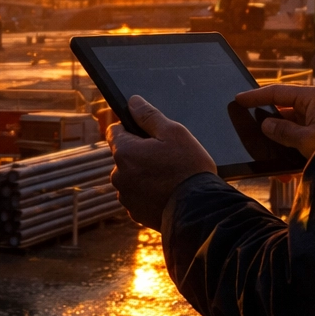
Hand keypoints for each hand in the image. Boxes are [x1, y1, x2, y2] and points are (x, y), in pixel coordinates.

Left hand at [107, 95, 215, 229]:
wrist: (200, 209)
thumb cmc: (189, 168)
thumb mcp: (174, 132)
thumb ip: (149, 115)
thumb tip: (133, 102)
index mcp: (124, 152)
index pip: (114, 132)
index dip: (130, 130)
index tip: (146, 135)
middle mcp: (118, 175)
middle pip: (123, 156)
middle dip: (139, 154)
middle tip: (165, 158)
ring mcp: (126, 197)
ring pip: (130, 177)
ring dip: (143, 175)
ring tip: (168, 177)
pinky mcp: (135, 213)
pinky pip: (137, 197)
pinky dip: (148, 193)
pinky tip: (167, 193)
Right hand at [235, 83, 314, 159]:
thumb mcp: (308, 140)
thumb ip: (283, 131)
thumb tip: (265, 125)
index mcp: (313, 97)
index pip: (277, 92)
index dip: (255, 96)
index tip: (238, 99)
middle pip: (282, 111)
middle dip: (268, 129)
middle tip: (251, 137)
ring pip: (290, 130)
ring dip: (279, 147)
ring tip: (272, 163)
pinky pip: (299, 142)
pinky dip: (291, 155)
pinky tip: (286, 174)